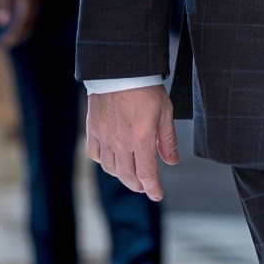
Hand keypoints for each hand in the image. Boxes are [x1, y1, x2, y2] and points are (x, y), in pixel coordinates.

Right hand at [87, 84, 177, 201]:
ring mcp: (104, 136)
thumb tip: (171, 161)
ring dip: (121, 174)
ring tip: (130, 172)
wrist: (120, 69)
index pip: (146, 173)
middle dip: (138, 185)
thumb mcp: (165, 112)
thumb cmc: (145, 88)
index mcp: (141, 138)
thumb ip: (167, 139)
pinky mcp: (92, 128)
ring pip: (110, 168)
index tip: (157, 194)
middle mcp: (120, 141)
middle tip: (144, 186)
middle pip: (127, 176)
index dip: (152, 188)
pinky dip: (103, 161)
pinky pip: (94, 154)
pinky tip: (111, 157)